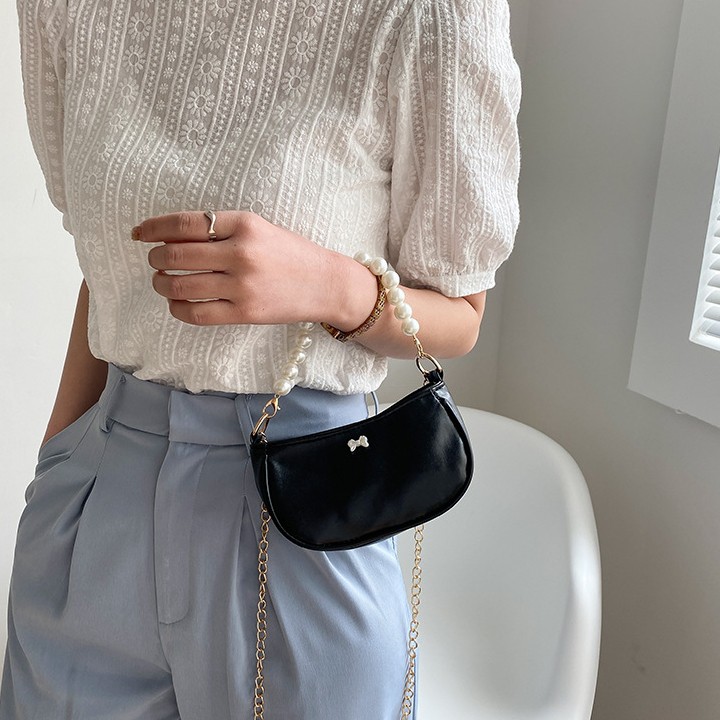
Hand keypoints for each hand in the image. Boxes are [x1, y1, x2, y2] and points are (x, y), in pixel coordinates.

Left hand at [132, 210, 346, 326]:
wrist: (326, 284)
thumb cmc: (290, 254)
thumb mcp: (259, 228)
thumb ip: (220, 230)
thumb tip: (168, 236)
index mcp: (244, 224)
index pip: (184, 223)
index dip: (154, 228)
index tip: (140, 233)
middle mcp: (242, 253)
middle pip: (175, 255)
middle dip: (155, 257)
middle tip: (155, 260)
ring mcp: (242, 286)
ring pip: (179, 286)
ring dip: (161, 284)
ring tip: (162, 281)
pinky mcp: (244, 313)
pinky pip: (195, 313)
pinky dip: (177, 308)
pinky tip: (177, 303)